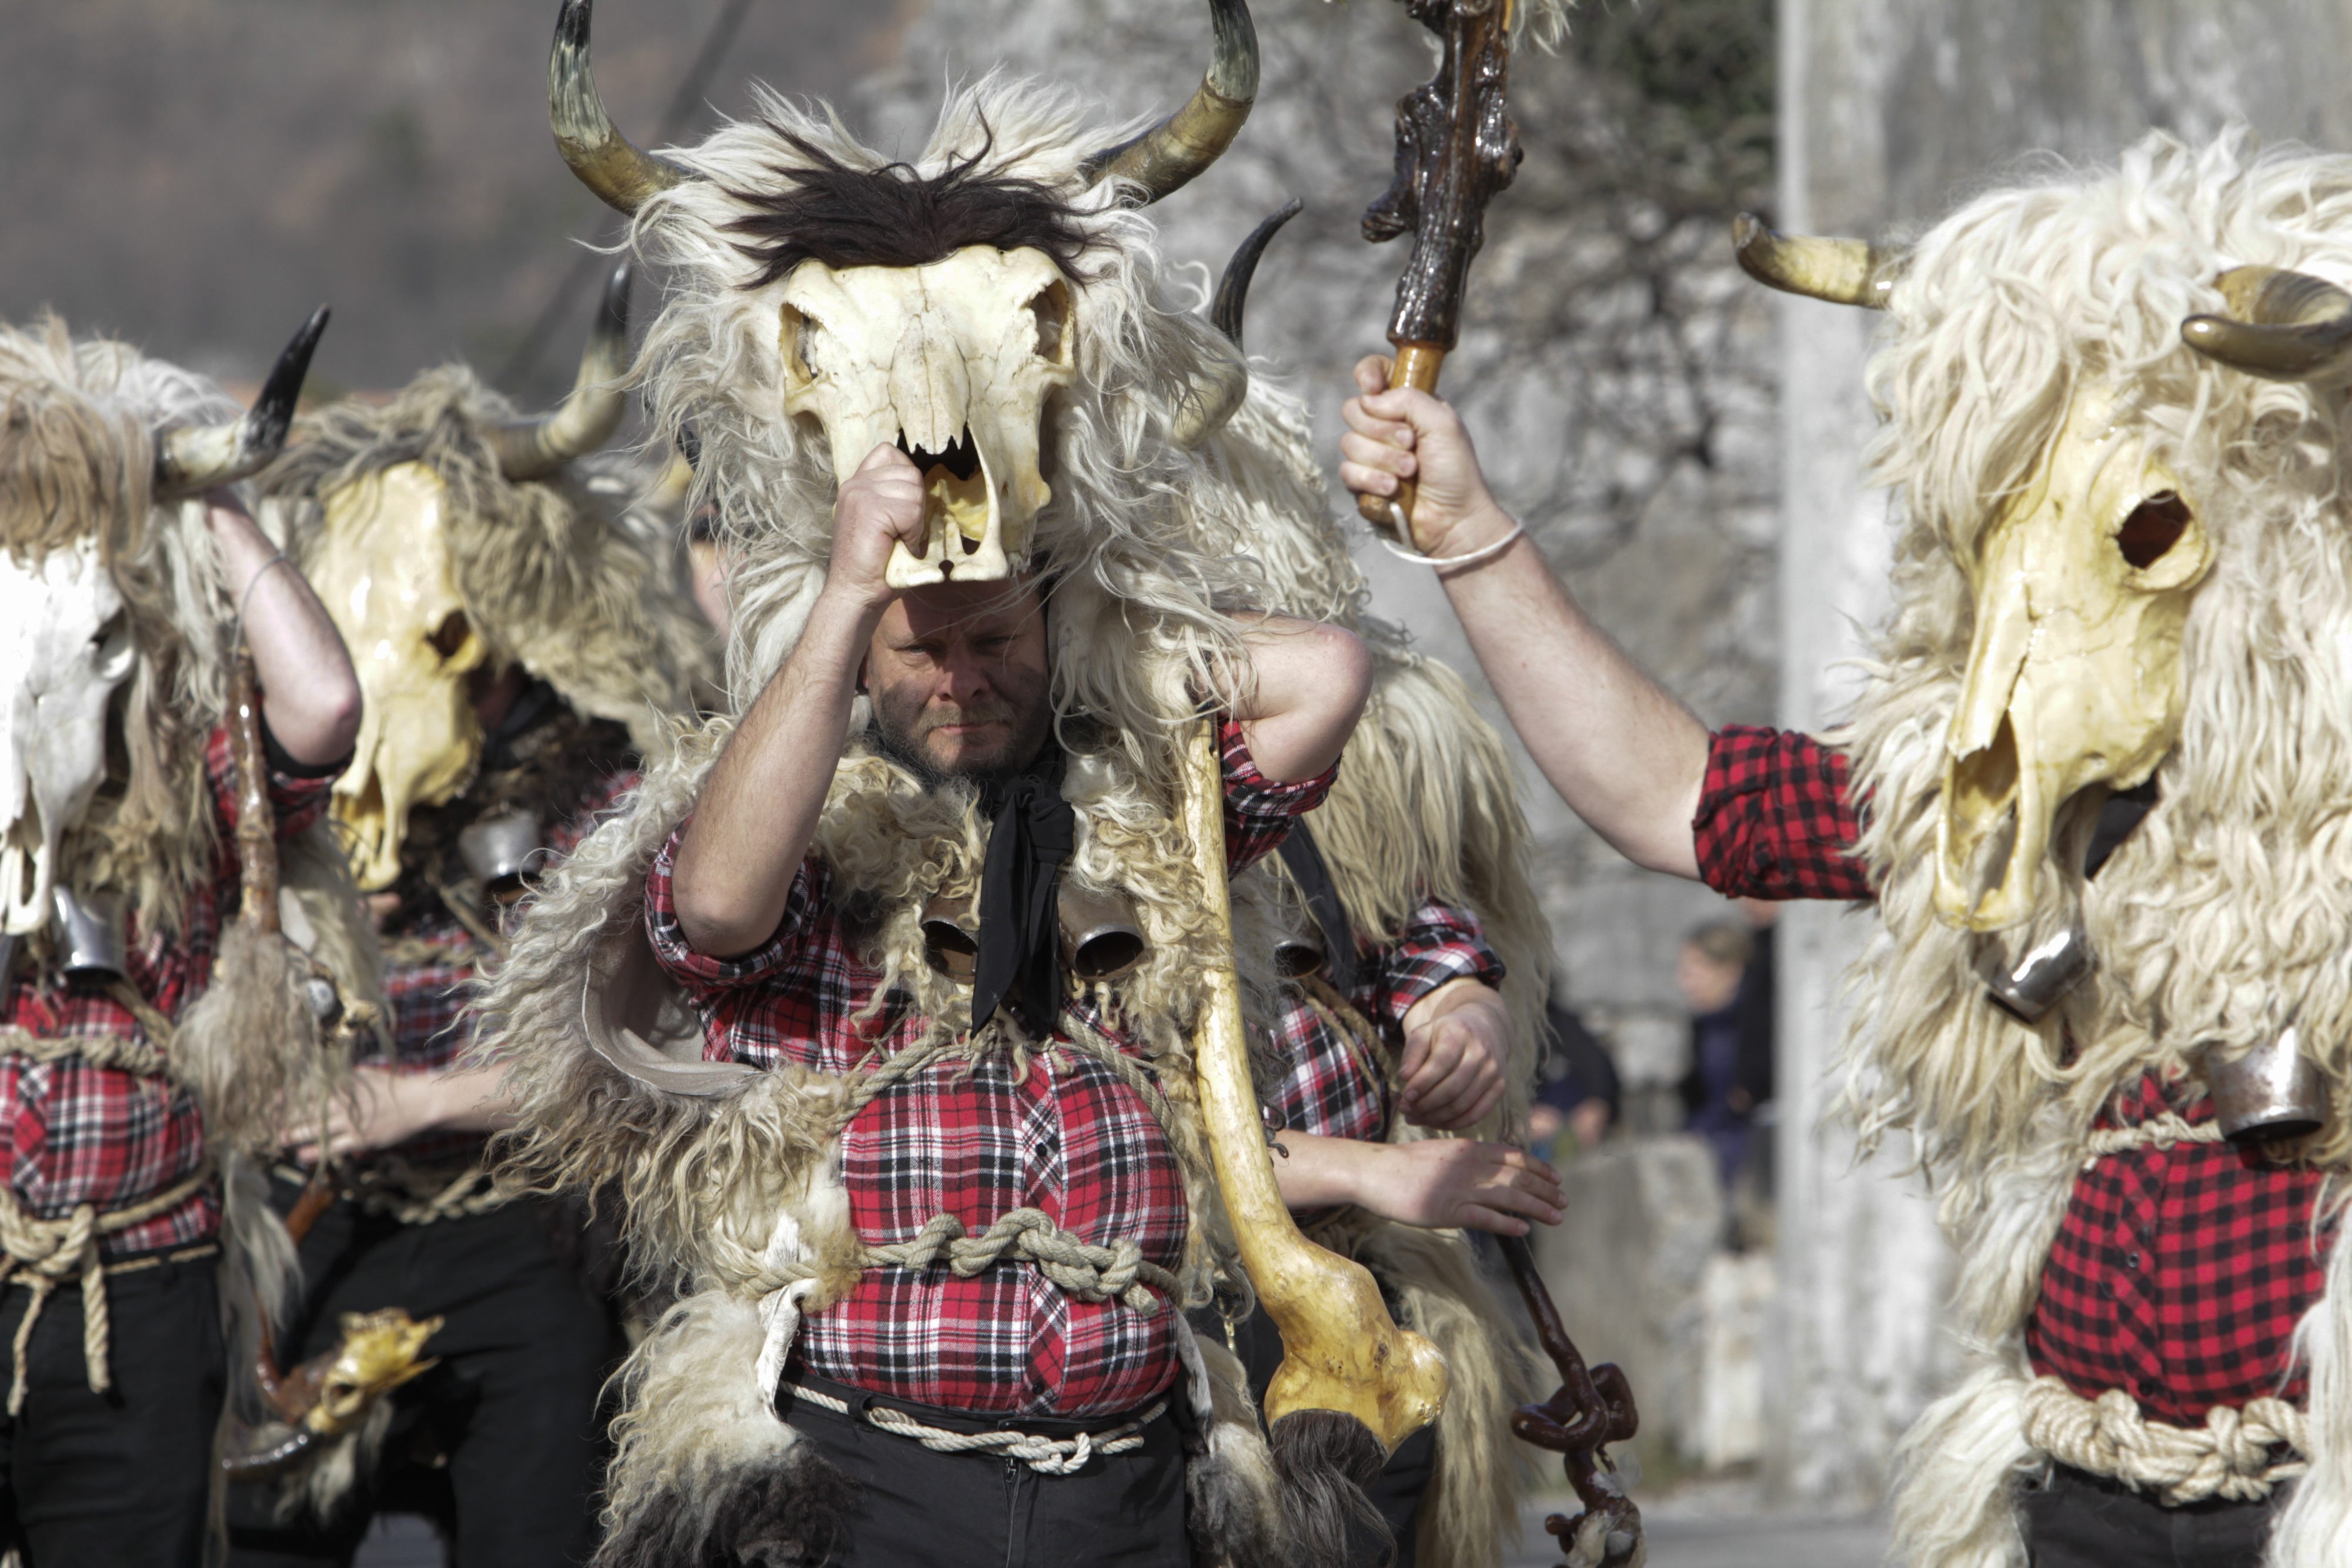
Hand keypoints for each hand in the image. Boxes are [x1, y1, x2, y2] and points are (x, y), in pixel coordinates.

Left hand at [281, 1066, 438, 1162]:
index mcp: (344, 1086)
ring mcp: (351, 1123)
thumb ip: (345, 1076)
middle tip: (271, 1123)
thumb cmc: (393, 1087)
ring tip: (281, 1139)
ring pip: (316, 1131)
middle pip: (307, 1111)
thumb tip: (326, 1073)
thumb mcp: (367, 1074)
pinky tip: (302, 1154)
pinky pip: (332, 1148)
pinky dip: (316, 1152)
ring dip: (295, 1135)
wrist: (419, 1104)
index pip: (309, 1091)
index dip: (289, 1096)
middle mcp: (343, 1104)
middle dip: (287, 1118)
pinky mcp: (360, 1139)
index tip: (275, 1099)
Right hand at [825, 444, 927, 608]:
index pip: (889, 452)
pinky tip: (897, 546)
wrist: (854, 592)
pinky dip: (912, 533)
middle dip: (916, 505)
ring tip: (897, 540)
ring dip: (915, 522)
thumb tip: (926, 485)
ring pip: (914, 492)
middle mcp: (855, 483)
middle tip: (901, 532)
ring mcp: (860, 493)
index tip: (903, 509)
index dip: (907, 476)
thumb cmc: (876, 564)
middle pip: (911, 473)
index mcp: (857, 483)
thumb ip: (895, 497)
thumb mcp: (885, 521)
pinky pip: (912, 512)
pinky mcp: (869, 508)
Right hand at [1339, 355, 1516, 559]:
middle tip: (1411, 444)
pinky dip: (1372, 481)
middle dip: (1381, 430)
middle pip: (1353, 409)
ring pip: (1349, 444)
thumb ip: (1407, 399)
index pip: (1375, 373)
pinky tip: (1393, 491)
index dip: (1367, 375)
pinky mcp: (1362, 484)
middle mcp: (1386, 426)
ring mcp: (1372, 456)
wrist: (1454, 519)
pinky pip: (1348, 473)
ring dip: (1383, 460)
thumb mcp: (1442, 423)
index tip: (1373, 387)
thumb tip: (1369, 401)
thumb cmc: (1456, 471)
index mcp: (1407, 405)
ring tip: (1409, 472)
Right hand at [1356, 1138, 1565, 1235]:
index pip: (1514, 1156)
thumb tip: (1490, 1168)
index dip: (1539, 1167)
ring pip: (1509, 1196)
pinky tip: (1523, 1230)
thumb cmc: (1405, 1165)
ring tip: (1556, 1217)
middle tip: (1564, 1200)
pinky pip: (1486, 1217)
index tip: (1556, 1178)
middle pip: (1518, 1176)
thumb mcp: (1442, 1153)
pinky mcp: (1449, 1211)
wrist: (1375, 1172)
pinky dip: (1508, 1223)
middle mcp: (1469, 1165)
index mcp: (1468, 1149)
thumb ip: (1467, 1159)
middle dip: (1545, 1189)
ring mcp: (1460, 1188)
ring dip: (1537, 1207)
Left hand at [1398, 977, 1510, 1129]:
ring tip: (1414, 1117)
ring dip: (1434, 1117)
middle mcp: (1481, 1052)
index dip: (1422, 1083)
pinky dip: (1452, 1123)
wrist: (1485, 1029)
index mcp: (1460, 1034)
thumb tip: (1404, 1077)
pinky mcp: (1499, 1088)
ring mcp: (1493, 1072)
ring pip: (1462, 1105)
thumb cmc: (1447, 1034)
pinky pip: (1475, 1115)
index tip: (1405, 1095)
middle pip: (1452, 1089)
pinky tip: (1433, 1122)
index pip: (1441, 1063)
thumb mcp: (1425, 1033)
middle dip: (1425, 1104)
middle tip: (1405, 1110)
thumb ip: (1412, 1053)